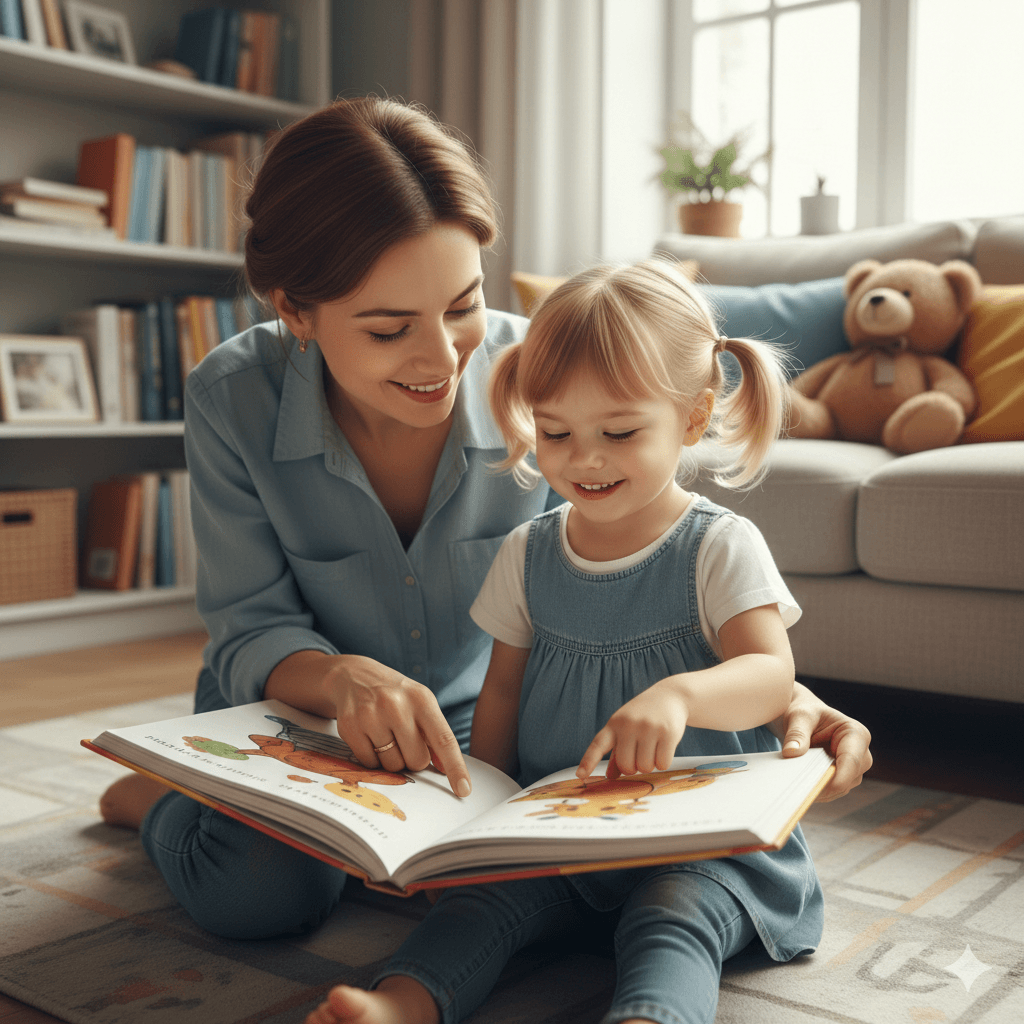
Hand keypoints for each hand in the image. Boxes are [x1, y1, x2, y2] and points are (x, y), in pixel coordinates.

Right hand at [323, 655, 471, 797]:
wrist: (354, 675)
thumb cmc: (395, 695)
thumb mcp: (420, 703)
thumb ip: (435, 735)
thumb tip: (445, 769)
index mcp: (422, 699)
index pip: (444, 740)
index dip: (455, 767)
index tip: (464, 790)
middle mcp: (396, 705)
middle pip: (416, 760)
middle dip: (414, 758)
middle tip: (405, 740)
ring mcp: (371, 715)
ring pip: (392, 765)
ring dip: (392, 759)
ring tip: (386, 735)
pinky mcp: (349, 727)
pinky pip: (369, 764)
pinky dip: (372, 758)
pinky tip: (370, 736)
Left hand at [576, 683, 686, 779]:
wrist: (669, 696)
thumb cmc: (643, 716)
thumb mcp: (626, 727)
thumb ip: (617, 751)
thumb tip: (610, 776)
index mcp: (614, 724)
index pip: (598, 744)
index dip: (588, 761)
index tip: (580, 775)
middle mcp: (629, 725)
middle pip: (626, 766)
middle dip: (634, 768)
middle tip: (640, 754)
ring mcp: (648, 728)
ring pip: (645, 767)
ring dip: (650, 765)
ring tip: (653, 748)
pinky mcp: (667, 732)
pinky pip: (662, 764)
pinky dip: (663, 762)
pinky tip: (664, 748)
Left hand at [780, 681, 871, 800]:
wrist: (804, 719)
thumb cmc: (806, 713)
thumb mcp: (799, 717)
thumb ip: (797, 733)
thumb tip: (791, 753)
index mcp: (856, 733)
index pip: (851, 760)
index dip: (839, 778)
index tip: (820, 788)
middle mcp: (861, 752)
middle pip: (849, 778)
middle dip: (826, 784)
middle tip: (798, 788)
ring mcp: (854, 767)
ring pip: (842, 787)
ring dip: (820, 789)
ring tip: (796, 786)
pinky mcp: (844, 776)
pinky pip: (834, 790)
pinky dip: (818, 791)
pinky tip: (801, 787)